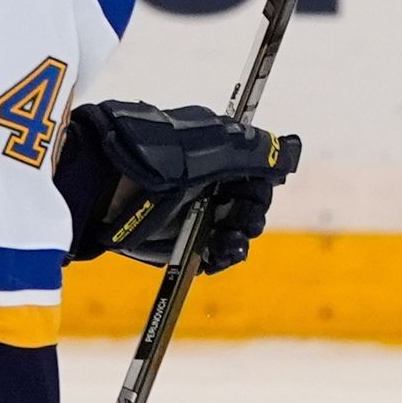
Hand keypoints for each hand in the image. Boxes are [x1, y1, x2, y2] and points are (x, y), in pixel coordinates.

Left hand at [59, 100, 299, 270]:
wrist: (109, 184)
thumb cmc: (161, 156)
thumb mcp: (217, 146)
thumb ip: (258, 151)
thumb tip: (292, 150)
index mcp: (216, 154)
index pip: (257, 172)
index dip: (263, 183)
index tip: (260, 188)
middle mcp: (207, 183)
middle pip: (250, 203)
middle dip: (253, 212)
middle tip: (243, 217)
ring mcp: (194, 213)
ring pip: (236, 231)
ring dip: (241, 236)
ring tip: (231, 239)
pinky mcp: (180, 242)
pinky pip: (215, 254)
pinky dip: (225, 256)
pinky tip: (222, 253)